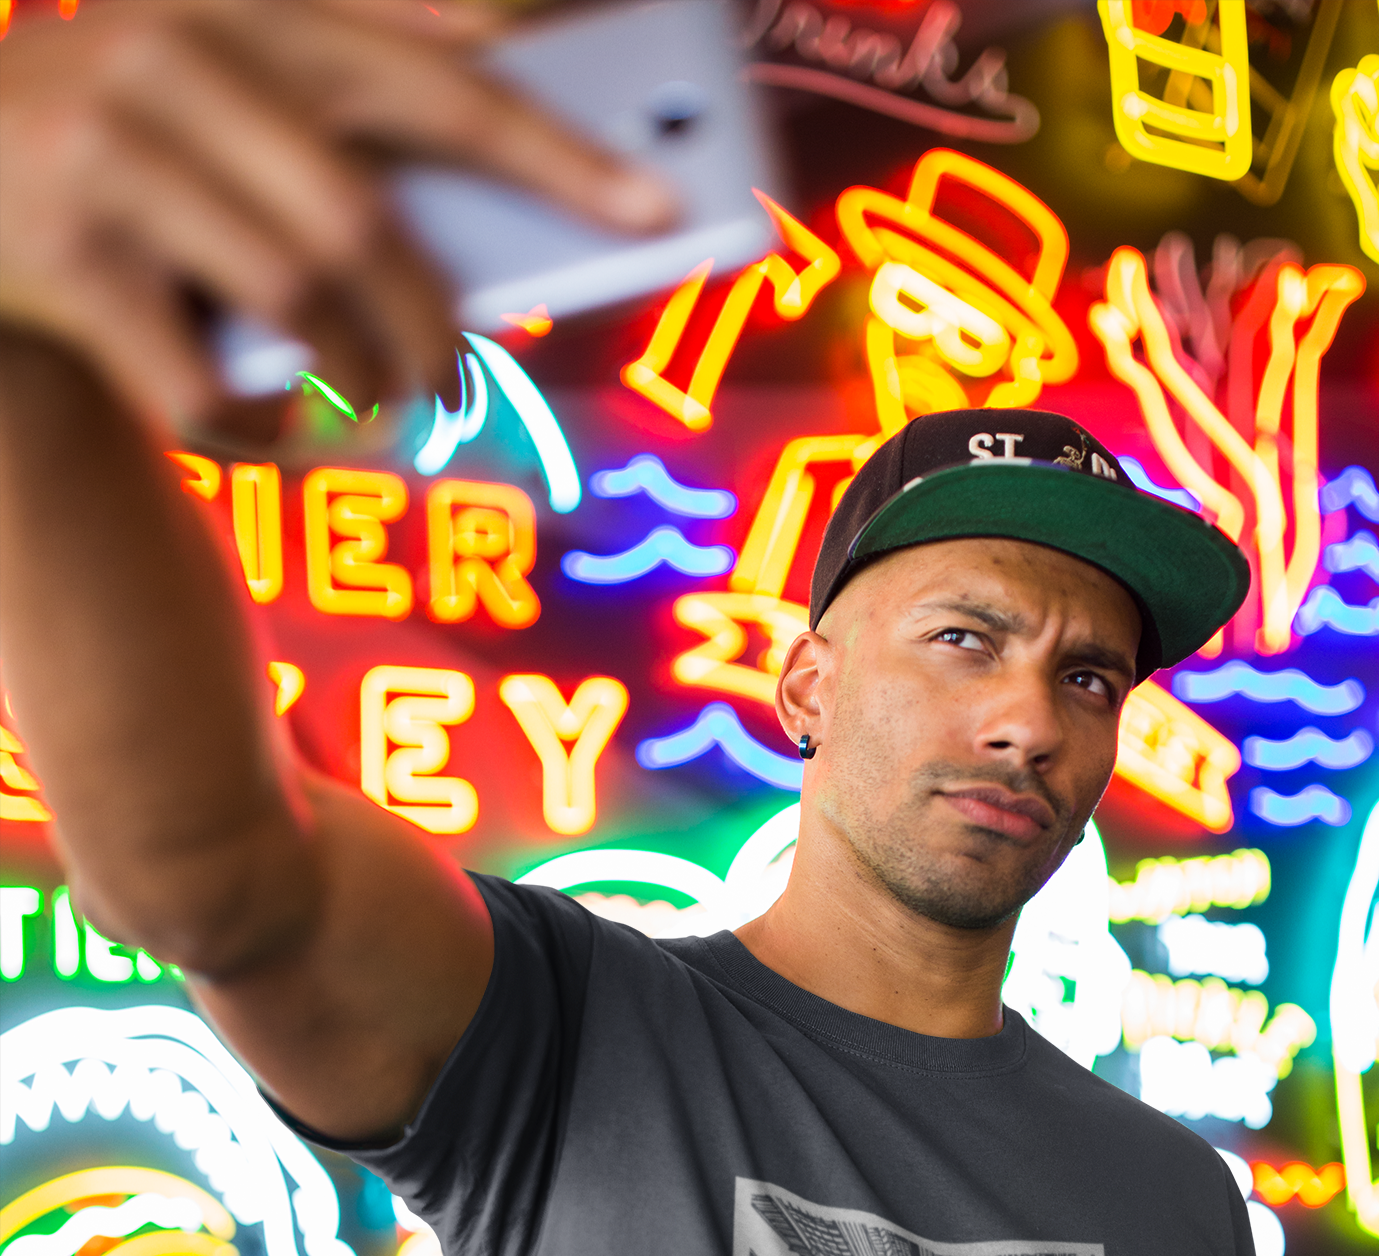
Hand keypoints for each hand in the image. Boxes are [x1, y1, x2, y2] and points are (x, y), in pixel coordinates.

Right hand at [0, 0, 675, 430]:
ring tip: (367, 399)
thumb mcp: (221, 83)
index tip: (655, 204)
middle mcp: (176, 58)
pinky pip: (201, 385)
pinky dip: (255, 433)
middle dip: (432, 324)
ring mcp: (112, 155)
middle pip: (364, 217)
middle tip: (457, 379)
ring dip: (349, 379)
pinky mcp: (67, 258)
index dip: (550, 149)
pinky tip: (268, 432)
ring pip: (295, 304)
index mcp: (244, 7)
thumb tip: (485, 160)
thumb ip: (343, 103)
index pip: (433, 78)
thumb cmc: (126, 149)